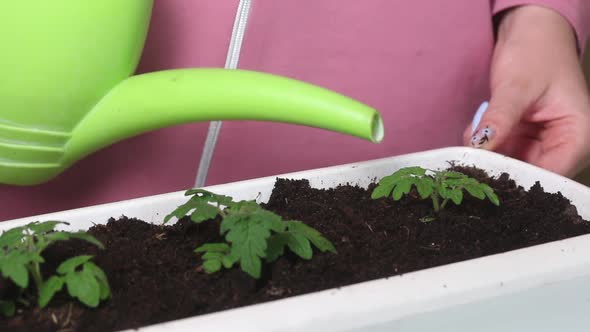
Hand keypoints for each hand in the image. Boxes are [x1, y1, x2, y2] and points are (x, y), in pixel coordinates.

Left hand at [463, 5, 589, 176]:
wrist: (531, 34)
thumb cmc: (537, 53)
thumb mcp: (516, 86)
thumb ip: (500, 119)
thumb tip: (480, 147)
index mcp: (578, 136)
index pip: (550, 175)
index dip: (518, 180)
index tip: (486, 179)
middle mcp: (562, 145)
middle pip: (528, 175)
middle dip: (496, 169)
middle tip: (469, 163)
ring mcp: (540, 143)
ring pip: (509, 166)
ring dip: (486, 158)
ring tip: (471, 142)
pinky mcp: (521, 139)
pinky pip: (499, 153)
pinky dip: (484, 147)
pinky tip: (472, 135)